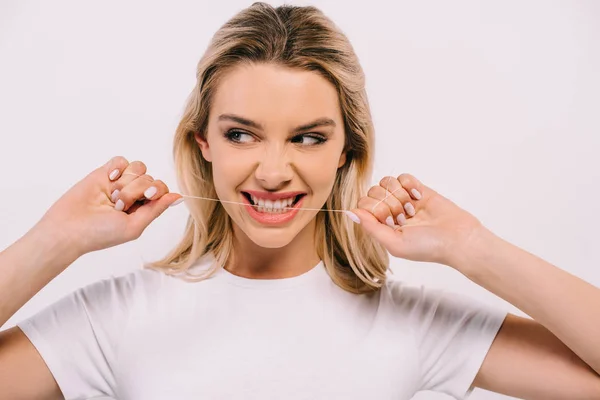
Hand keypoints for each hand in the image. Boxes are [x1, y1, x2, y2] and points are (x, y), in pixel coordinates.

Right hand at [35, 156, 182, 257]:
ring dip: (127, 181)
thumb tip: (179, 197)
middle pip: (150, 178)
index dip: (157, 190)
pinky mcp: (104, 173)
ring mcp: (119, 183)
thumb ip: (156, 209)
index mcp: (144, 208)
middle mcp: (134, 194)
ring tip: (112, 197)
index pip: (161, 190)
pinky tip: (110, 179)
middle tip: (119, 205)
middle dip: (136, 190)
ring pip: (138, 168)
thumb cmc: (101, 233)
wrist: (68, 228)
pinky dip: (118, 167)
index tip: (147, 197)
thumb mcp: (134, 226)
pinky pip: (121, 160)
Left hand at [349, 174, 485, 266]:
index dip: (374, 210)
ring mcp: (403, 199)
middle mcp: (390, 211)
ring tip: (412, 208)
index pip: (363, 206)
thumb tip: (350, 212)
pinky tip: (419, 197)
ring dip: (399, 194)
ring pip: (386, 182)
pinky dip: (409, 184)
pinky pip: (403, 176)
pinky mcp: (418, 189)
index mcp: (381, 225)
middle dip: (388, 203)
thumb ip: (371, 227)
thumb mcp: (394, 243)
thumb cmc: (427, 247)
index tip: (391, 221)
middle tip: (404, 217)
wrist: (457, 238)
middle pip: (373, 192)